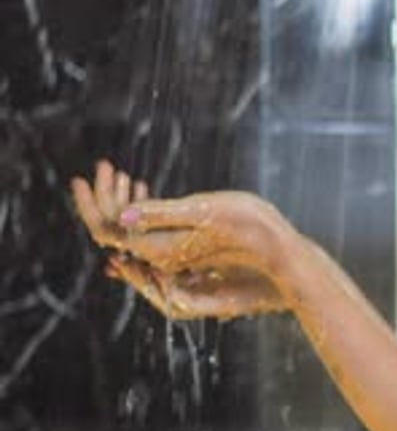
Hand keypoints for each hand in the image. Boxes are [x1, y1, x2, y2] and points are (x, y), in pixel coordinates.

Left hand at [71, 160, 289, 318]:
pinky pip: (149, 236)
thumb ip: (162, 216)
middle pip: (117, 235)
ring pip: (133, 234)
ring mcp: (172, 260)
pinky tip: (143, 192)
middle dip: (105, 201)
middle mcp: (162, 262)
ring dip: (123, 204)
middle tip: (105, 168)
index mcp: (160, 253)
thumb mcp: (204, 214)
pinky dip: (141, 213)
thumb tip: (123, 215)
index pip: (110, 234)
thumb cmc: (249, 228)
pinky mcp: (184, 254)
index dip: (91, 205)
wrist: (283, 254)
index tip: (80, 178)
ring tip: (122, 176)